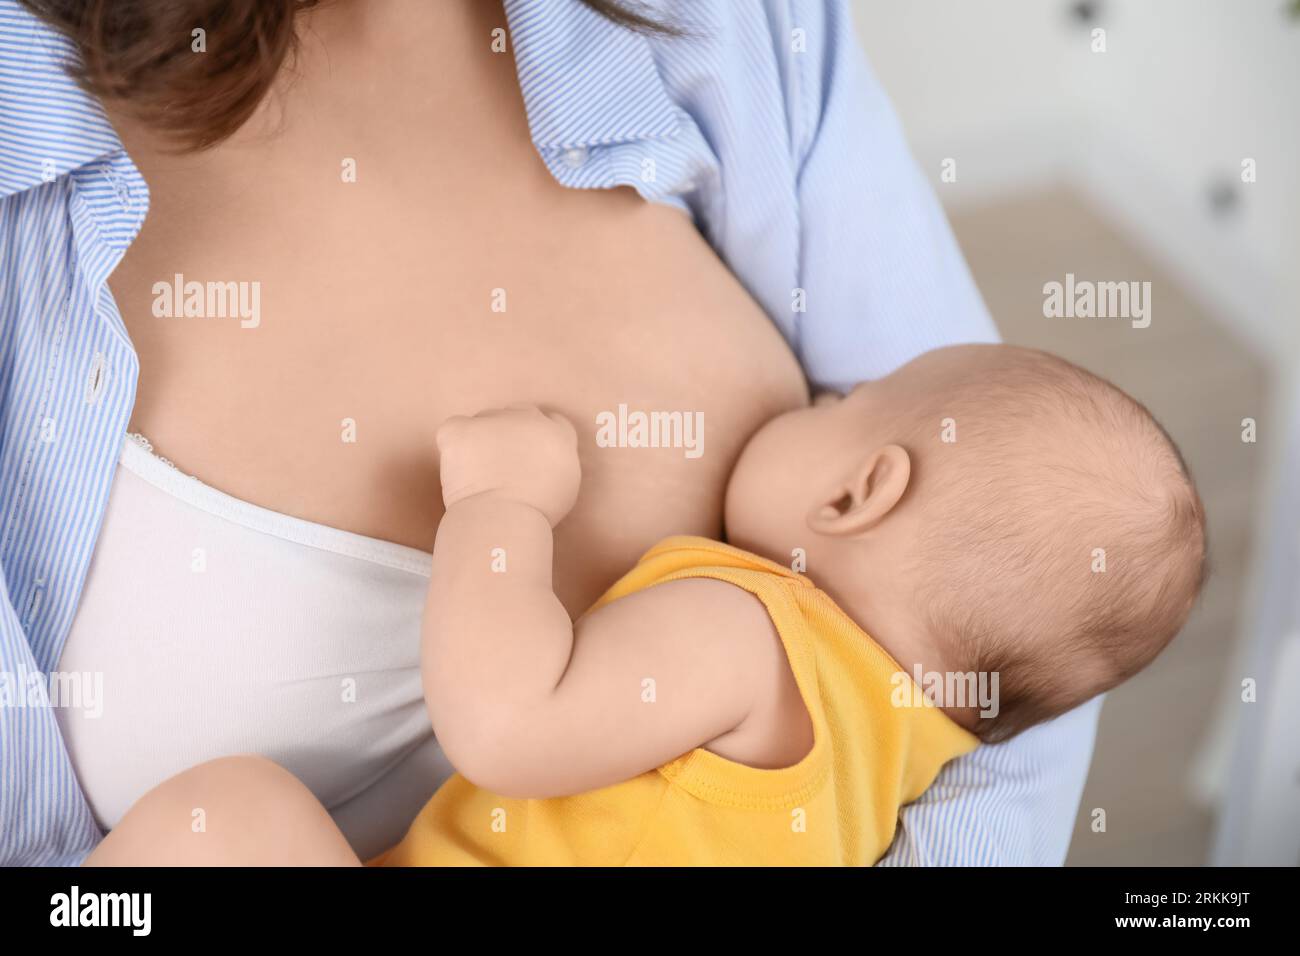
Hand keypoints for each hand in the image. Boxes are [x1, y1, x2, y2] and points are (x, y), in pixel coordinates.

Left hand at [435, 404, 580, 525]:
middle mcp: (528, 418)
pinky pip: (453, 429)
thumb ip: (556, 462)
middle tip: (499, 466)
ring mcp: (493, 420)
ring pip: (484, 421)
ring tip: (478, 476)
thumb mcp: (564, 487)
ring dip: (481, 440)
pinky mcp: (461, 429)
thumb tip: (540, 458)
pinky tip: (459, 470)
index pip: (550, 420)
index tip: (527, 454)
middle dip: (508, 435)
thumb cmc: (534, 515)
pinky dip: (452, 447)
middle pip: (516, 414)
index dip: (535, 437)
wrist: (503, 520)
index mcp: (557, 434)